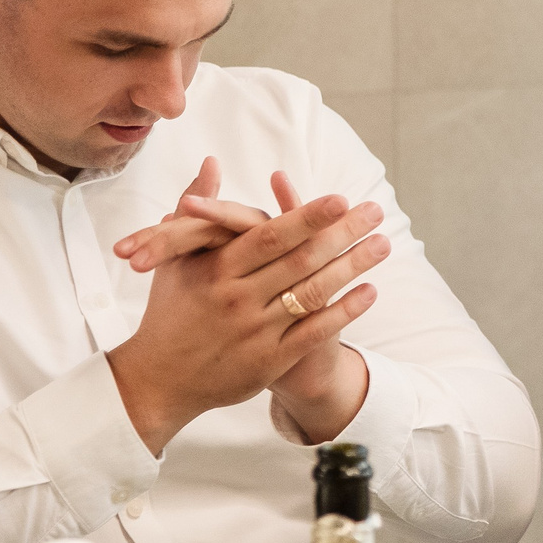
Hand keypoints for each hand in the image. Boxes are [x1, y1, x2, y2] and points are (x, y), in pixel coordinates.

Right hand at [104, 165, 389, 453]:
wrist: (158, 381)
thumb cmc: (169, 311)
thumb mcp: (175, 259)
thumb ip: (195, 210)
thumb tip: (211, 162)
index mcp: (215, 270)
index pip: (270, 236)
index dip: (307, 217)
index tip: (341, 198)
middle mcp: (237, 299)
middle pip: (300, 260)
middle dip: (342, 233)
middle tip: (376, 211)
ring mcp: (255, 331)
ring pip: (313, 293)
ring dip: (353, 266)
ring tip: (384, 244)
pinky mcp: (269, 361)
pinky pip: (314, 333)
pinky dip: (344, 311)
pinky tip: (370, 292)